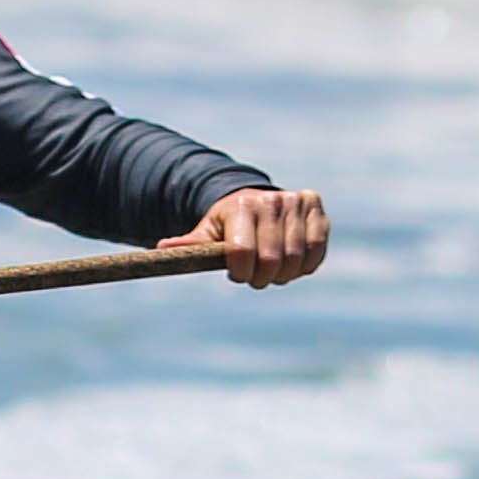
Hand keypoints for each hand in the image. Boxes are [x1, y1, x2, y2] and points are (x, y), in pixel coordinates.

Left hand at [164, 186, 327, 287]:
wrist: (255, 200)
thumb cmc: (228, 225)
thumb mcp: (207, 233)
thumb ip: (189, 245)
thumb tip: (161, 248)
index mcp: (241, 206)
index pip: (243, 253)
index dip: (241, 273)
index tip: (237, 275)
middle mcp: (271, 200)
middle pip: (272, 260)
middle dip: (262, 278)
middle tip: (256, 278)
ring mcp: (296, 201)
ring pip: (296, 258)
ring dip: (284, 275)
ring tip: (273, 272)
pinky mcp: (315, 208)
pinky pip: (317, 250)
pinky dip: (305, 265)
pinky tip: (292, 263)